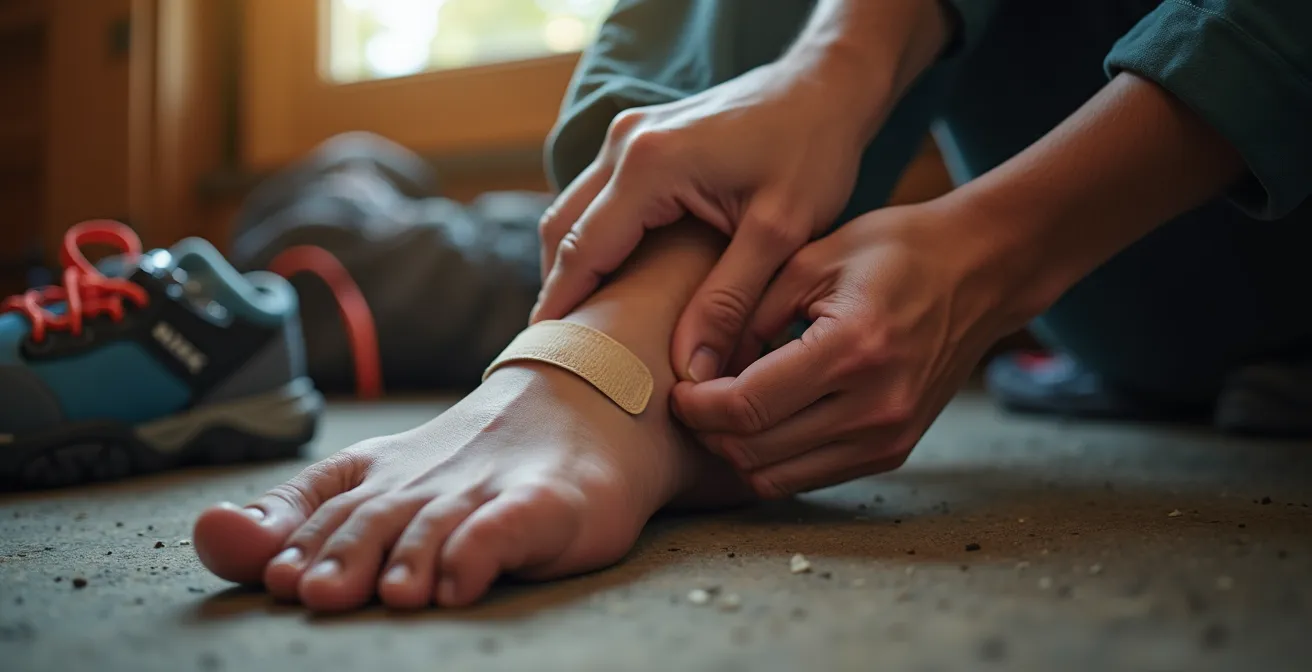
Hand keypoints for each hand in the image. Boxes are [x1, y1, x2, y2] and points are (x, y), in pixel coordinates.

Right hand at [533, 56, 881, 381]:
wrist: (827, 86)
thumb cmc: (812, 151)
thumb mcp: (779, 233)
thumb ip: (730, 302)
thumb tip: (690, 370)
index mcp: (650, 165)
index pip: (581, 250)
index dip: (560, 308)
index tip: (548, 358)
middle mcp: (625, 143)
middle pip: (561, 229)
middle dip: (557, 291)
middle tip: (564, 352)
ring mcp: (629, 135)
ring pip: (572, 211)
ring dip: (572, 265)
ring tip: (584, 325)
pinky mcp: (642, 137)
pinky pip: (597, 196)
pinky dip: (593, 240)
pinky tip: (612, 281)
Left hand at [671, 203, 1037, 496]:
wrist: (981, 271)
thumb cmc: (896, 250)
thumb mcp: (814, 257)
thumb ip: (748, 310)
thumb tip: (691, 363)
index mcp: (852, 350)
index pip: (747, 407)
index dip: (696, 406)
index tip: (677, 388)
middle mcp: (874, 406)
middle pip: (755, 452)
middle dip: (707, 432)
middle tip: (688, 400)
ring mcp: (888, 436)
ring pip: (776, 477)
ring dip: (735, 452)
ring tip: (719, 412)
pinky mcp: (894, 450)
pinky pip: (809, 477)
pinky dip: (772, 459)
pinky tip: (760, 422)